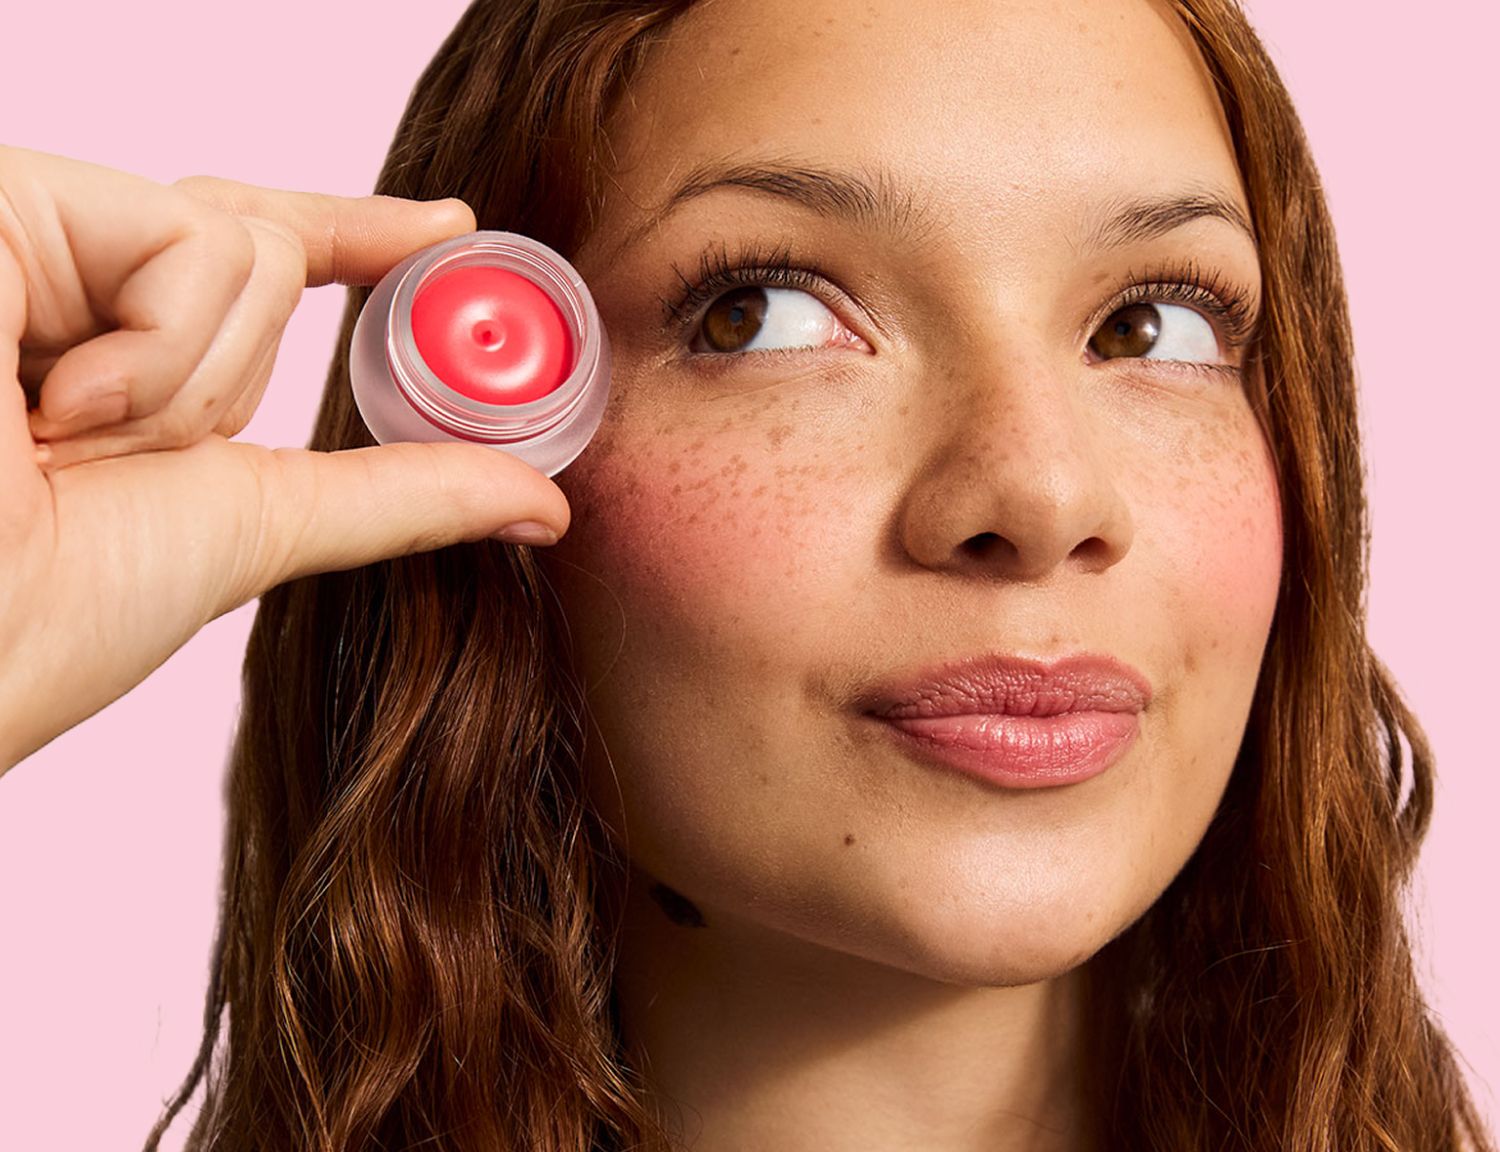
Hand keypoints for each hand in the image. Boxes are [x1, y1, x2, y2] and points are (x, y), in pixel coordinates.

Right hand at [0, 145, 570, 772]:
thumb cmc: (46, 619)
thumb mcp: (259, 528)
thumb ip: (400, 495)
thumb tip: (543, 500)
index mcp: (114, 358)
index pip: (249, 255)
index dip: (352, 234)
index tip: (448, 228)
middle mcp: (66, 288)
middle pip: (252, 249)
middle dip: (239, 376)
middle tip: (138, 454)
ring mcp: (32, 241)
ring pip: (237, 246)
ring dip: (195, 384)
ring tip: (73, 444)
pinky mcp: (5, 206)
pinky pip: (186, 239)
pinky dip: (164, 349)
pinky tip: (61, 409)